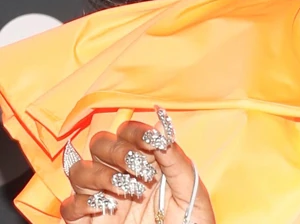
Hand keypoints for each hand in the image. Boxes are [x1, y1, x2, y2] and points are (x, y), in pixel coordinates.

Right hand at [60, 108, 215, 223]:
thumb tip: (163, 126)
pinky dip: (81, 203)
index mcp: (146, 162)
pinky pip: (69, 207)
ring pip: (79, 170)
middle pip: (100, 144)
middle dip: (117, 150)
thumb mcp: (189, 191)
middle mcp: (121, 176)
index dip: (137, 132)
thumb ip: (176, 160)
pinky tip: (105, 207)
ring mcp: (103, 199)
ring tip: (124, 188)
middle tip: (138, 168)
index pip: (128, 132)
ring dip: (99, 174)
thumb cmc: (189, 222)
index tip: (152, 141)